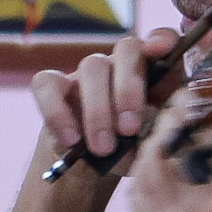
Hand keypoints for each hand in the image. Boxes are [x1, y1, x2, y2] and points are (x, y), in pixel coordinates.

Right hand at [31, 28, 183, 162]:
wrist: (90, 172)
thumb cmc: (130, 151)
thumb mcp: (153, 144)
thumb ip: (162, 129)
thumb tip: (162, 123)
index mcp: (155, 74)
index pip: (163, 41)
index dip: (163, 39)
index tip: (162, 49)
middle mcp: (121, 65)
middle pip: (127, 50)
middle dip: (128, 89)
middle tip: (129, 129)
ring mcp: (86, 74)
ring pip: (92, 68)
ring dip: (98, 110)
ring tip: (102, 149)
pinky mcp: (53, 86)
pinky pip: (47, 85)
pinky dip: (58, 113)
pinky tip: (70, 140)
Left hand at [132, 85, 211, 211]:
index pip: (207, 123)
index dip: (198, 104)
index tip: (198, 98)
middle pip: (173, 139)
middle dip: (175, 121)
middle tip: (183, 115)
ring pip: (149, 159)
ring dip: (157, 142)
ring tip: (174, 141)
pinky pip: (137, 186)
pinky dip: (146, 171)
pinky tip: (164, 169)